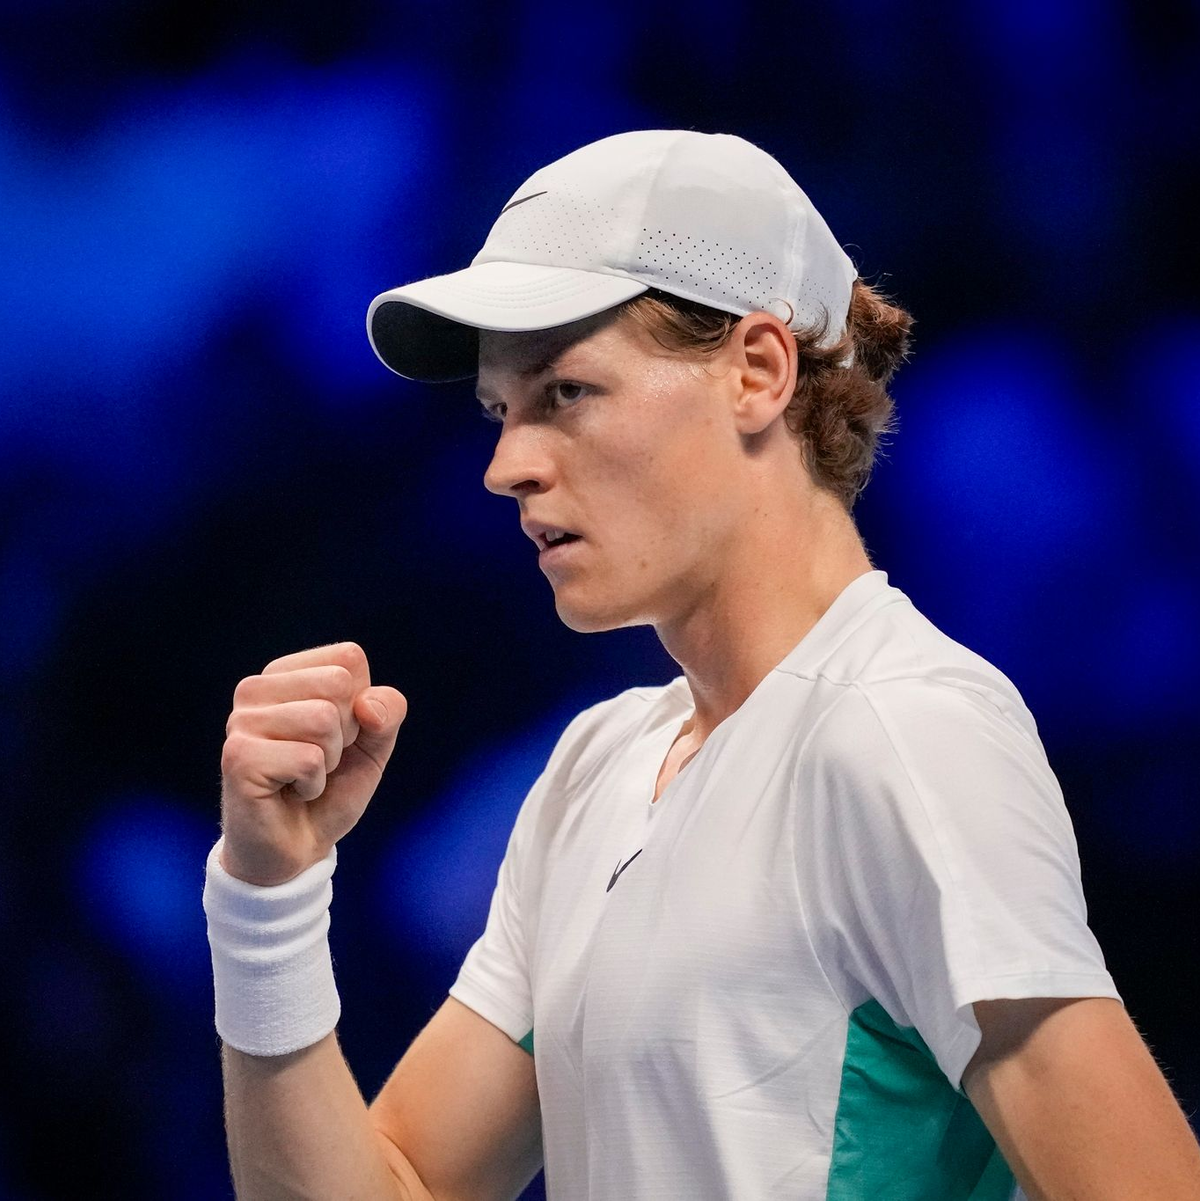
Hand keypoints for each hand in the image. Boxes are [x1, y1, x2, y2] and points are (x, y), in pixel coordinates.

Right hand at [218, 641, 406, 884]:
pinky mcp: (238, 757)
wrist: (297, 849)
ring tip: (305, 776)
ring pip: (323, 720)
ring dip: (329, 761)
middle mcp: (255, 689)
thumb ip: (388, 711)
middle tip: (320, 761)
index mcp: (285, 673)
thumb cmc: (332, 789)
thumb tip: (367, 704)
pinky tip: (291, 793)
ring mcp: (241, 721)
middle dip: (346, 733)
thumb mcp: (375, 744)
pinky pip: (308, 759)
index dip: (361, 704)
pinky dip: (313, 784)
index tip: (338, 736)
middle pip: (338, 685)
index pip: (348, 658)